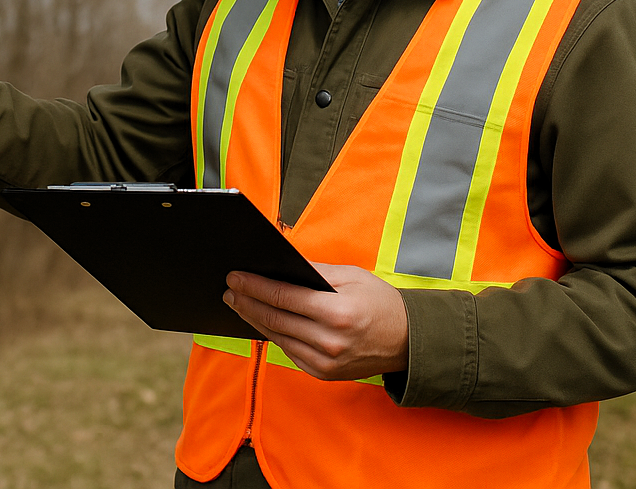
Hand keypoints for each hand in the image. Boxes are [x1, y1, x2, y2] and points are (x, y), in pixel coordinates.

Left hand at [222, 263, 408, 380]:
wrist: (408, 341)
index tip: (235, 277)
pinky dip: (273, 335)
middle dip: (246, 302)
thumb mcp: (352, 277)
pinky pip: (289, 352)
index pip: (284, 297)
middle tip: (228, 290)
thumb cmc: (380, 303)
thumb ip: (314, 270)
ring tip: (238, 304)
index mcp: (337, 312)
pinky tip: (261, 322)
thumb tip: (281, 263)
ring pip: (277, 338)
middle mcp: (329, 341)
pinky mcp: (323, 373)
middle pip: (274, 319)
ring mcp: (325, 361)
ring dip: (254, 320)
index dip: (255, 286)